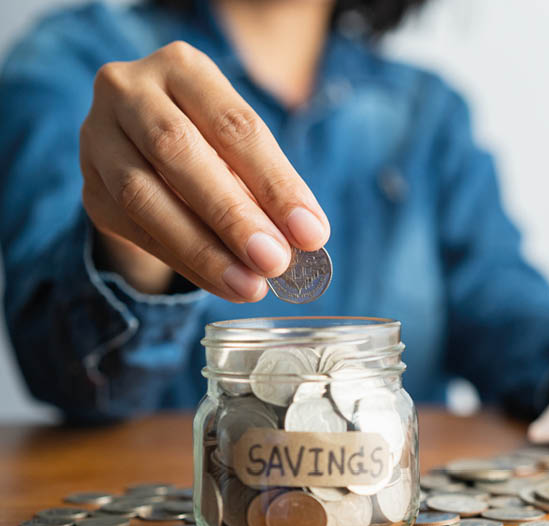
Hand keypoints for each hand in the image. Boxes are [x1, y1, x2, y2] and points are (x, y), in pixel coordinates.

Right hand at [80, 41, 329, 300]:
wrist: (144, 149)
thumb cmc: (212, 143)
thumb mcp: (242, 149)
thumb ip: (268, 185)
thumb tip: (306, 236)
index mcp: (182, 68)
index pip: (234, 126)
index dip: (275, 182)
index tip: (311, 233)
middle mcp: (129, 92)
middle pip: (179, 152)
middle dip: (233, 215)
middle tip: (275, 261)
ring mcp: (98, 138)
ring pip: (145, 196)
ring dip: (204, 249)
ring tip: (250, 285)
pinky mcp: (90, 188)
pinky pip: (135, 230)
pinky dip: (185, 263)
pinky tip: (223, 284)